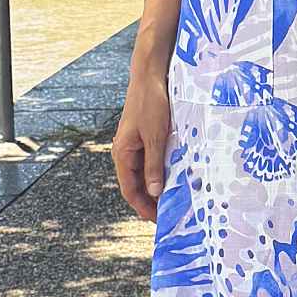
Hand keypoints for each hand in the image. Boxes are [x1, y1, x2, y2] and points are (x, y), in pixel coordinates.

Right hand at [111, 66, 171, 220]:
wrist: (149, 75)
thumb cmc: (151, 103)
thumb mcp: (155, 136)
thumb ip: (154, 165)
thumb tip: (154, 192)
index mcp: (122, 153)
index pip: (130, 190)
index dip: (143, 207)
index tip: (158, 221)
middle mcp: (125, 151)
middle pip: (136, 184)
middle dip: (150, 200)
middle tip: (169, 214)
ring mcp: (134, 144)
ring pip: (144, 173)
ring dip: (156, 186)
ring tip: (173, 199)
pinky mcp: (144, 137)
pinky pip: (150, 160)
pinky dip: (160, 171)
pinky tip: (174, 176)